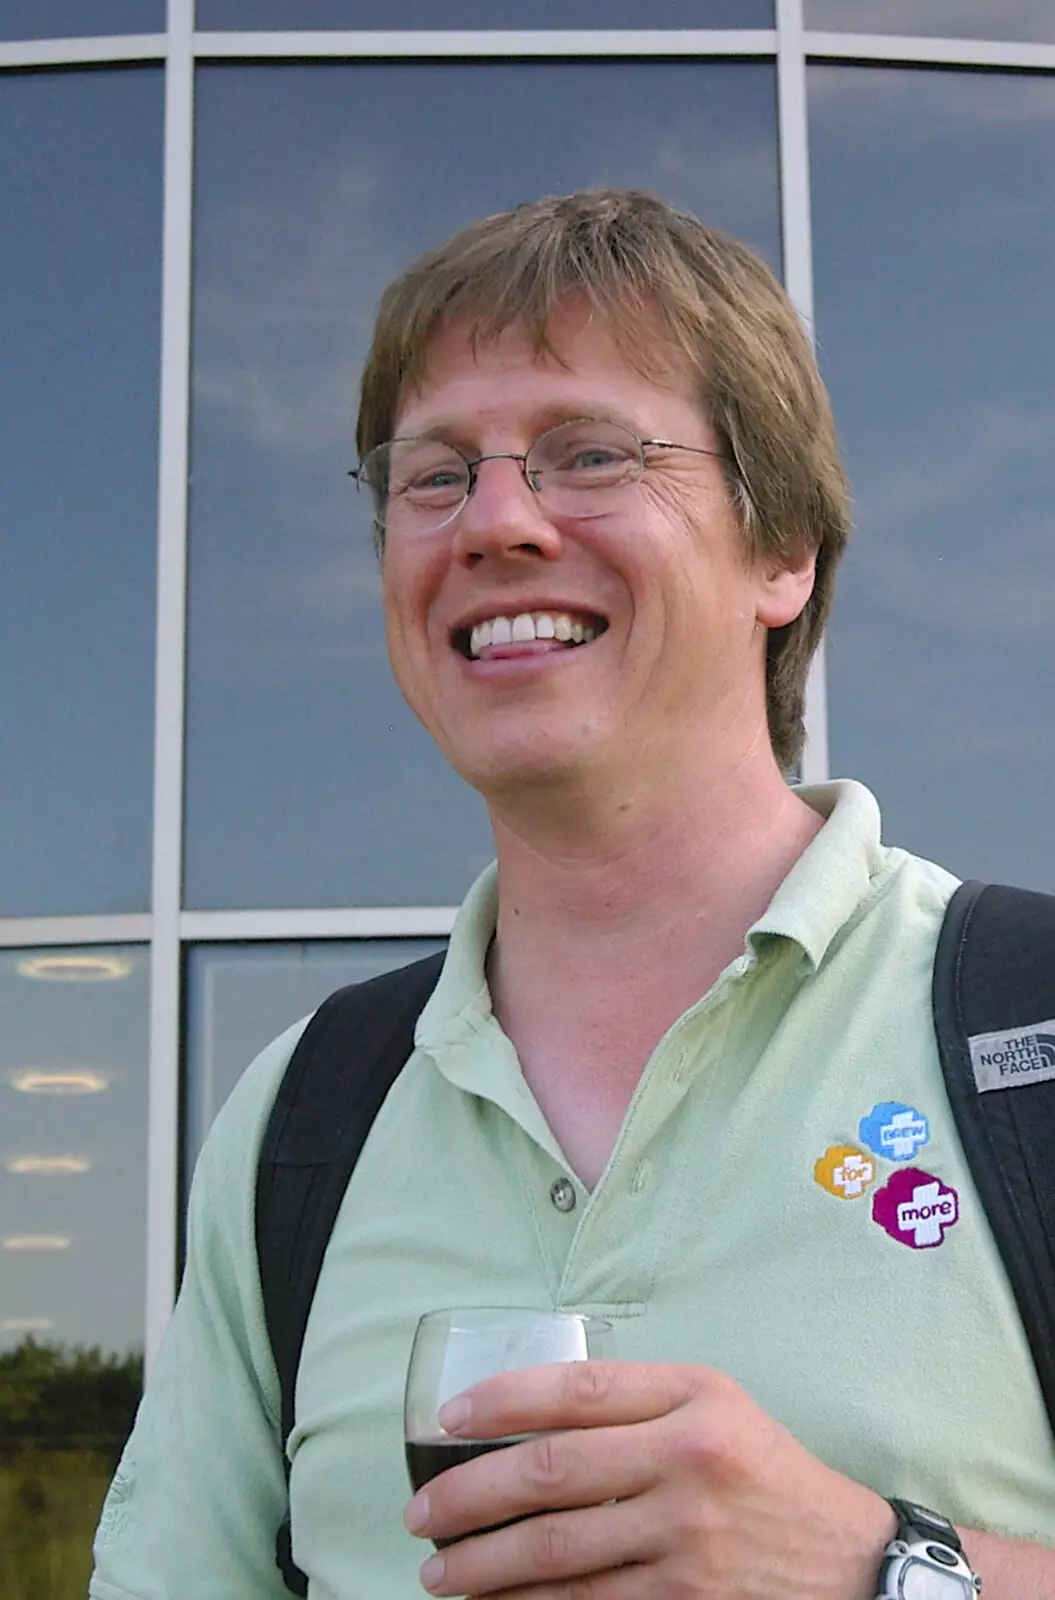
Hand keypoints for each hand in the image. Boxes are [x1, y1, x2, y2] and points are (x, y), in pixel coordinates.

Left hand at [404, 1360, 894, 1597]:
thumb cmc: (764, 1472)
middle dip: (468, 1496)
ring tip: (439, 1570)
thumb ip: (636, 1401)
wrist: (849, 1562)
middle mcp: (689, 1461)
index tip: (448, 1420)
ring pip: (557, 1551)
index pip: (575, 1390)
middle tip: (420, 1513)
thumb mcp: (715, 1407)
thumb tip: (526, 1413)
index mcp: (693, 1397)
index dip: (500, 1401)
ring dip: (483, 1565)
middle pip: (551, 1473)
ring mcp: (688, 1538)